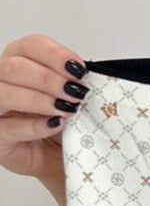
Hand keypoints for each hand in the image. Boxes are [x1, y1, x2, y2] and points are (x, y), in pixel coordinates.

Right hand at [0, 34, 88, 182]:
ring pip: (4, 93)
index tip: (79, 69)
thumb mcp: (70, 99)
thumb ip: (72, 83)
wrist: (60, 158)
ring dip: (39, 100)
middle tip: (76, 93)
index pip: (30, 46)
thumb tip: (85, 75)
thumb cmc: (62, 125)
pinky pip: (10, 127)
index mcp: (20, 63)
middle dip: (48, 79)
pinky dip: (35, 125)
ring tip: (67, 109)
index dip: (54, 55)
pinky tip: (55, 124)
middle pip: (13, 67)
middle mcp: (2, 82)